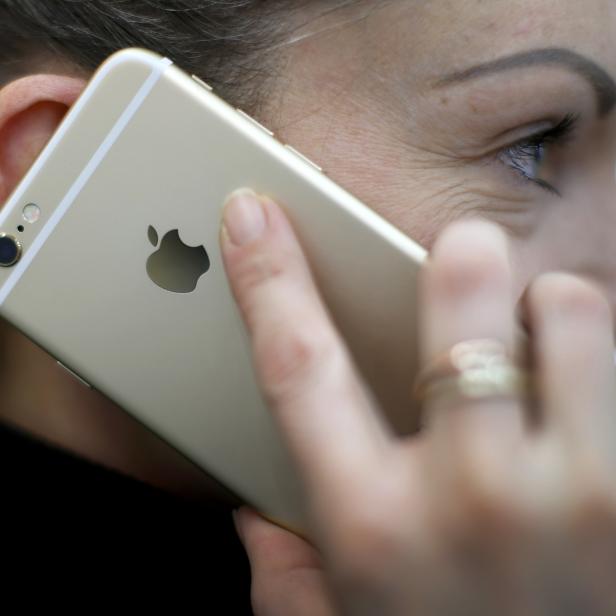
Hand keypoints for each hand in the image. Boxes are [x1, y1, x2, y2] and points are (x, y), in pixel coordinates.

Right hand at [221, 188, 615, 615]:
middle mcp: (473, 497)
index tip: (251, 213)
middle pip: (459, 304)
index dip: (267, 277)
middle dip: (458, 258)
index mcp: (374, 526)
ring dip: (554, 311)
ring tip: (546, 354)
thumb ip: (287, 577)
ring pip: (572, 312)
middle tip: (461, 257)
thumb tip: (259, 520)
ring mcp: (580, 494)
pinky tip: (588, 406)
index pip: (297, 364)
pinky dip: (603, 357)